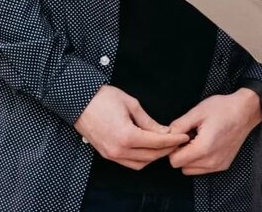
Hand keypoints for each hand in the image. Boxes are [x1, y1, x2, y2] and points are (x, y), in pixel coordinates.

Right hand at [74, 85, 189, 169]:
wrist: (78, 101)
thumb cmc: (103, 98)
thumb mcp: (131, 104)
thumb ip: (148, 121)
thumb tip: (164, 131)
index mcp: (127, 136)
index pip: (157, 142)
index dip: (173, 140)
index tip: (184, 136)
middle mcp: (119, 150)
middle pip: (150, 156)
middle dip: (166, 149)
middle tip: (178, 141)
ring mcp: (111, 154)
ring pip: (140, 164)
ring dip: (154, 156)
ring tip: (165, 145)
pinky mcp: (106, 154)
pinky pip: (129, 163)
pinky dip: (141, 159)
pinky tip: (148, 149)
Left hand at [167, 90, 261, 175]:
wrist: (245, 111)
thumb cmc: (222, 108)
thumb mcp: (197, 112)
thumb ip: (179, 126)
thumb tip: (166, 135)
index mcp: (203, 148)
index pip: (174, 161)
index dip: (172, 148)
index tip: (179, 136)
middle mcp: (211, 161)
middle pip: (182, 167)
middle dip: (181, 153)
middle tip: (188, 135)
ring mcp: (218, 165)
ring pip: (191, 170)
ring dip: (190, 158)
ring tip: (197, 139)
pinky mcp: (223, 165)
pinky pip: (202, 169)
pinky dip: (200, 160)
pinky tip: (206, 143)